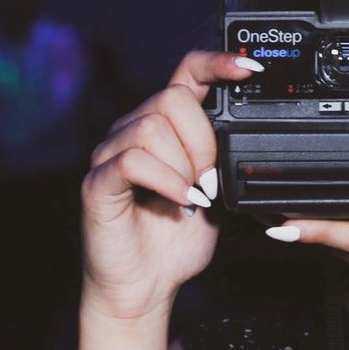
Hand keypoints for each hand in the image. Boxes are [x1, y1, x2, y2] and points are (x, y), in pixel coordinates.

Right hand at [78, 49, 262, 321]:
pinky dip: (166, 181)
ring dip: (184, 165)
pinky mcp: (98, 182)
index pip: (186, 74)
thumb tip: (250, 139)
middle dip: (203, 140)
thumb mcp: (218, 196)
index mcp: (165, 128)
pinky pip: (133, 161)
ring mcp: (111, 154)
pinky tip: (181, 203)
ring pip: (151, 127)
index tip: (250, 69)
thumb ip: (226, 162)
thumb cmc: (175, 242)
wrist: (145, 286)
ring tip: (192, 198)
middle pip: (171, 98)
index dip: (217, 63)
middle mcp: (133, 131)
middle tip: (210, 180)